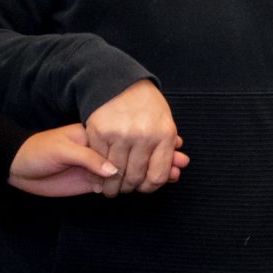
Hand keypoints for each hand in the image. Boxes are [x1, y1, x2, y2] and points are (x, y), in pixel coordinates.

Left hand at [7, 125, 123, 197]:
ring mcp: (94, 168)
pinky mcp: (89, 183)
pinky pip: (107, 186)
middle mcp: (97, 151)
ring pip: (116, 174)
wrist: (19, 169)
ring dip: (123, 181)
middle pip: (120, 159)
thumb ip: (88, 158)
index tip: (138, 160)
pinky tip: (118, 191)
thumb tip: (114, 170)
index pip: (116, 142)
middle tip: (132, 178)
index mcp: (92, 135)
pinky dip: (114, 189)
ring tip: (127, 186)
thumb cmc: (39, 151)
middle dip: (128, 168)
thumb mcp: (63, 150)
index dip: (127, 151)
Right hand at [84, 79, 185, 197]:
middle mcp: (143, 136)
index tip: (141, 188)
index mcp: (164, 135)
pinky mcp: (99, 131)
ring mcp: (120, 134)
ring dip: (111, 185)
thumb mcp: (164, 122)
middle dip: (128, 188)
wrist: (119, 82)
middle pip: (135, 177)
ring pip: (115, 172)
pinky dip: (98, 171)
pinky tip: (98, 174)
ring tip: (109, 189)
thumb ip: (168, 149)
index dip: (148, 187)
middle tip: (123, 190)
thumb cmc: (145, 105)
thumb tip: (174, 175)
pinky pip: (99, 160)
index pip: (157, 176)